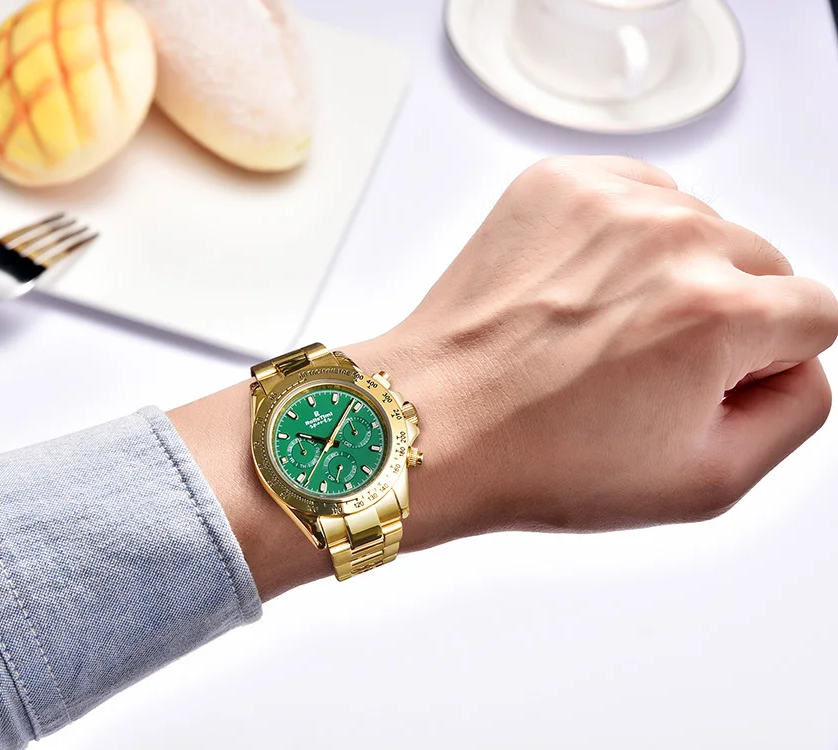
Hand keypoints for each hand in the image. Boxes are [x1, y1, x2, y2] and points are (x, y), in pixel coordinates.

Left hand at [172, 155, 837, 597]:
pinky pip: (637, 197)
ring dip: (668, 274)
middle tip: (639, 369)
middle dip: (719, 317)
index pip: (814, 315)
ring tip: (597, 333)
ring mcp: (609, 201)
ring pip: (698, 227)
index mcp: (718, 312)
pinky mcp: (558, 183)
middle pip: (758, 264)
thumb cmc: (540, 457)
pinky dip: (622, 240)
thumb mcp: (704, 483)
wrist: (434, 419)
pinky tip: (578, 295)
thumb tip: (798, 361)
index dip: (761, 364)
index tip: (699, 386)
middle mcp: (670, 238)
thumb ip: (793, 413)